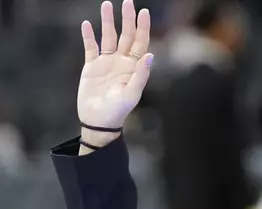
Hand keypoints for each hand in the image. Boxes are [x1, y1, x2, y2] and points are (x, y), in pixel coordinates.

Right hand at [77, 0, 151, 131]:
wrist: (99, 120)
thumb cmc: (119, 110)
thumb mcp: (132, 93)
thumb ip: (141, 74)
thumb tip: (150, 55)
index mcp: (134, 67)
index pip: (140, 42)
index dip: (143, 27)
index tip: (144, 12)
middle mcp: (121, 61)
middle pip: (125, 35)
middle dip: (127, 19)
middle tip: (127, 2)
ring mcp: (106, 63)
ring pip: (108, 37)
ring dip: (107, 22)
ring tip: (106, 5)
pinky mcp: (91, 67)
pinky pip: (90, 48)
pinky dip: (89, 36)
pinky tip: (88, 24)